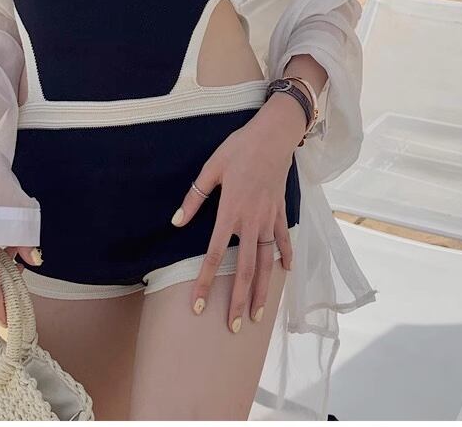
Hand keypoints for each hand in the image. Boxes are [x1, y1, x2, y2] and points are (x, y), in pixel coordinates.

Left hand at [170, 98, 302, 332]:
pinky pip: (283, 239)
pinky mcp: (280, 211)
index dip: (204, 282)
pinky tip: (285, 273)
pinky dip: (285, 256)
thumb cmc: (239, 148)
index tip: (198, 306)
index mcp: (229, 212)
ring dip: (262, 289)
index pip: (213, 255)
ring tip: (258, 314)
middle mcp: (251, 221)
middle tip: (234, 326)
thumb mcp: (212, 169)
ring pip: (265, 262)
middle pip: (244, 269)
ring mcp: (269, 218)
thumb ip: (195, 197)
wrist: (273, 135)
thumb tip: (176, 221)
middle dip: (238, 300)